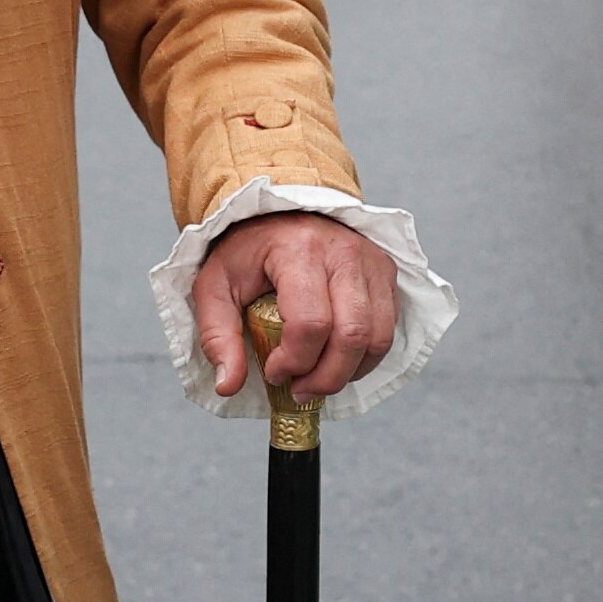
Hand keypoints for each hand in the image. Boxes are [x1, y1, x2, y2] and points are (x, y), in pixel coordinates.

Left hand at [192, 213, 397, 405]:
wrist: (281, 211)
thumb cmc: (248, 250)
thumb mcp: (215, 285)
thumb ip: (217, 336)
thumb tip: (227, 386)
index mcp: (299, 250)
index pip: (311, 323)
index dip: (294, 361)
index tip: (274, 372)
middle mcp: (344, 254)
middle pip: (353, 336)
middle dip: (326, 378)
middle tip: (300, 390)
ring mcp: (372, 263)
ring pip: (378, 338)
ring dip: (349, 372)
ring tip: (318, 379)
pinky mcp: (386, 273)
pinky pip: (388, 330)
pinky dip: (365, 357)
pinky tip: (336, 359)